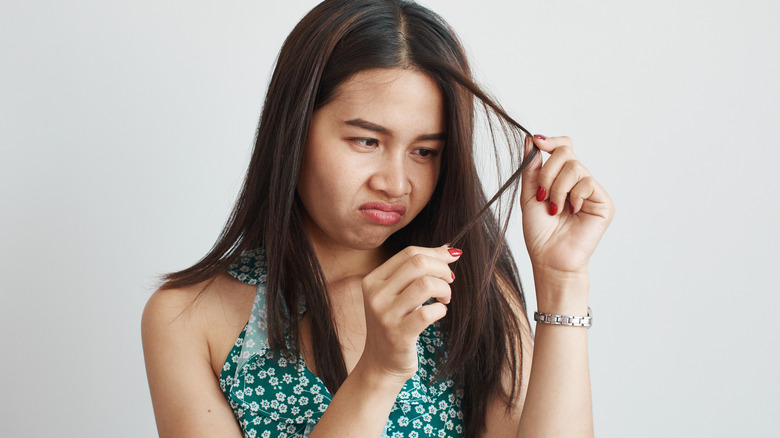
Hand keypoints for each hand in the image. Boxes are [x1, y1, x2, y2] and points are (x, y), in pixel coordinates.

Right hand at [358, 245, 458, 384]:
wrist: (380, 364)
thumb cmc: (394, 324)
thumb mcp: (397, 295)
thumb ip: (416, 271)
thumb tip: (448, 247)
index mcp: (373, 280)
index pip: (409, 253)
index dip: (435, 253)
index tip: (450, 261)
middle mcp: (376, 295)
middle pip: (418, 264)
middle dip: (442, 269)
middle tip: (450, 281)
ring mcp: (385, 315)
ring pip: (425, 284)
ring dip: (444, 289)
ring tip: (445, 299)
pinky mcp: (398, 335)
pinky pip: (429, 313)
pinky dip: (441, 310)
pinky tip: (439, 313)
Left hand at [521, 135, 614, 277]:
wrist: (549, 258)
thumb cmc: (539, 232)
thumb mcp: (529, 195)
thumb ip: (531, 168)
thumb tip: (531, 140)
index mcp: (561, 177)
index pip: (563, 147)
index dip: (551, 141)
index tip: (538, 142)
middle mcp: (579, 181)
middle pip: (566, 152)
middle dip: (547, 172)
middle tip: (542, 195)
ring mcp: (592, 191)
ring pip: (575, 167)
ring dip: (557, 188)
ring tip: (554, 209)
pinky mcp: (603, 202)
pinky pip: (587, 183)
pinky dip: (573, 197)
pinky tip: (571, 212)